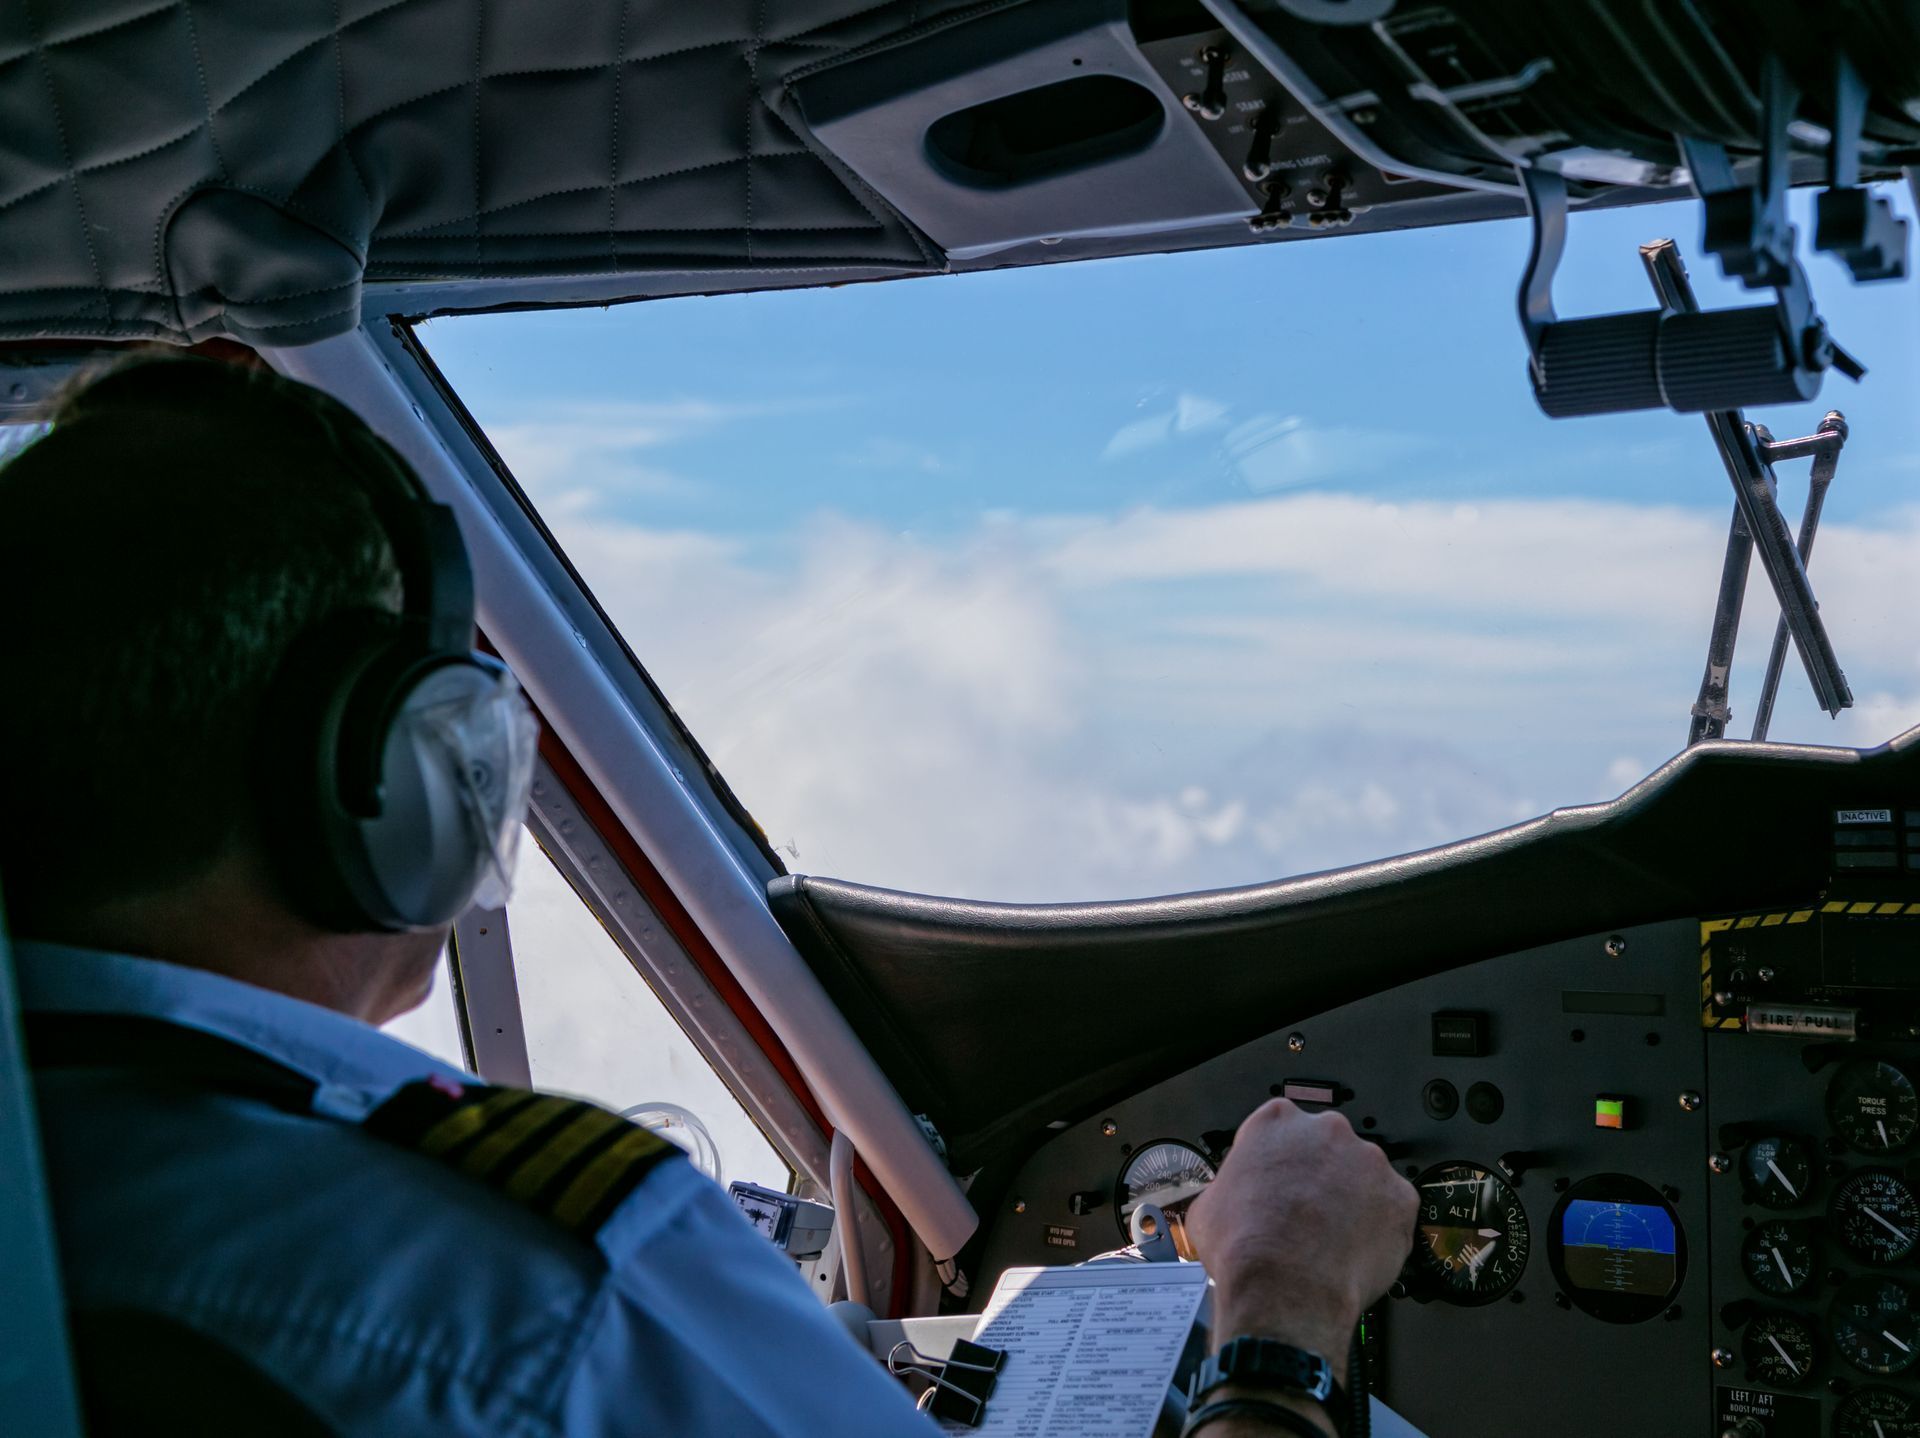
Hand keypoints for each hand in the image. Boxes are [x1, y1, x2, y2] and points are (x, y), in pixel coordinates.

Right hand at [1185, 1099, 1416, 1380]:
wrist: (1285, 1289)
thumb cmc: (1246, 1248)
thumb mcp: (1208, 1207)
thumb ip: (1228, 1188)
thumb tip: (1228, 1202)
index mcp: (1276, 1121)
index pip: (1279, 1128)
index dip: (1278, 1160)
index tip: (1277, 1183)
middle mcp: (1326, 1131)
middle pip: (1326, 1147)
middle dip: (1319, 1176)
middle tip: (1306, 1213)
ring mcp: (1369, 1162)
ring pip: (1363, 1177)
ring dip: (1352, 1201)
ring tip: (1332, 1240)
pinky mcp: (1400, 1197)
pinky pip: (1393, 1209)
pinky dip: (1380, 1228)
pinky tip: (1356, 1252)